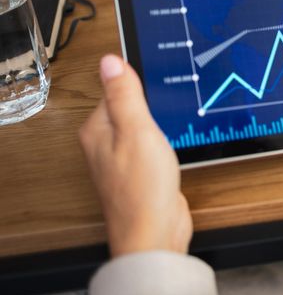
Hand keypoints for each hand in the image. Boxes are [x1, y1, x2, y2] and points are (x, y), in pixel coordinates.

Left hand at [79, 54, 192, 257]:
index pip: (116, 90)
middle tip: (170, 104)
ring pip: (143, 127)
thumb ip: (125, 95)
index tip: (161, 84)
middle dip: (152, 104)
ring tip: (173, 124)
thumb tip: (110, 61)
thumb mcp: (137, 131)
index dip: (141, 85)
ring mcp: (123, 159)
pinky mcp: (142, 172)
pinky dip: (165, 141)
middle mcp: (105, 144)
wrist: (155, 233)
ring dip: (160, 124)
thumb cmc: (142, 189)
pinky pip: (152, 145)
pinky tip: (174, 144)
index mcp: (97, 130)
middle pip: (130, 108)